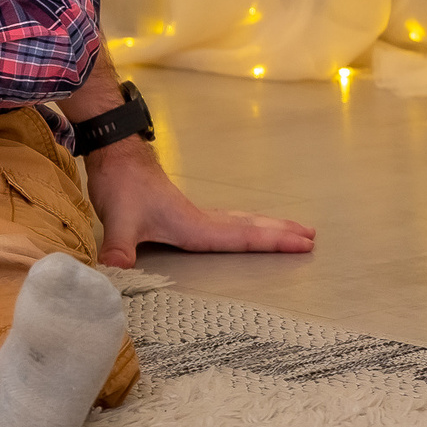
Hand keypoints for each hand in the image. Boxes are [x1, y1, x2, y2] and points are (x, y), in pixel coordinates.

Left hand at [87, 135, 315, 267]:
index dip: (273, 243)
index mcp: (194, 226)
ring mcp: (191, 213)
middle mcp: (199, 219)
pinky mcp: (179, 210)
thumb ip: (120, 249)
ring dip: (265, 226)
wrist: (113, 151)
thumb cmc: (121, 183)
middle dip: (280, 233)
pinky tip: (241, 226)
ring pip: (238, 221)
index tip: (304, 243)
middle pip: (248, 227)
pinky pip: (223, 220)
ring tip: (292, 229)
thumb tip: (115, 275)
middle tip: (313, 237)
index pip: (242, 238)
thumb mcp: (119, 220)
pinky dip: (242, 224)